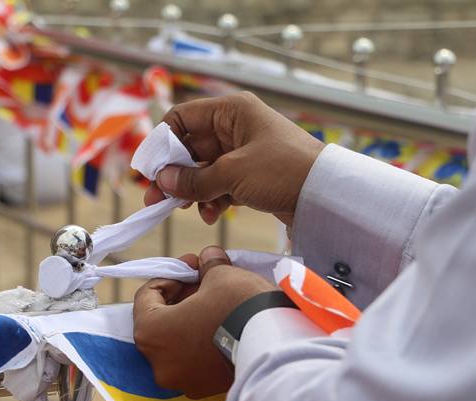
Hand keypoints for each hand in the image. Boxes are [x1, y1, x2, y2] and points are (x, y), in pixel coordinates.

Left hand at [133, 246, 275, 398]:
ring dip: (192, 321)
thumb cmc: (239, 306)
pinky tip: (225, 327)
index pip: (147, 297)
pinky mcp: (205, 390)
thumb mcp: (221, 275)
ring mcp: (182, 381)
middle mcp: (159, 363)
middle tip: (205, 282)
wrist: (275, 346)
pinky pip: (197, 361)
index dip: (171, 275)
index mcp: (151, 332)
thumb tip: (209, 258)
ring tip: (217, 304)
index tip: (193, 266)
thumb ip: (208, 265)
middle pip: (161, 322)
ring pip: (179, 344)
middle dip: (182, 298)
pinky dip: (204, 343)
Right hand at [145, 92, 324, 225]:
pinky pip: (221, 185)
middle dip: (174, 174)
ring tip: (187, 210)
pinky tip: (212, 215)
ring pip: (204, 169)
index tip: (149, 169)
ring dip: (193, 191)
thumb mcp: (233, 174)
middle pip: (190, 147)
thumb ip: (194, 180)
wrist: (327, 196)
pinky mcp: (253, 176)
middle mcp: (236, 127)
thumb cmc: (285, 171)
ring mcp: (245, 152)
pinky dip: (213, 199)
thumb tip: (163, 181)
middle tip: (155, 199)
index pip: (183, 118)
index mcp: (231, 111)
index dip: (162, 143)